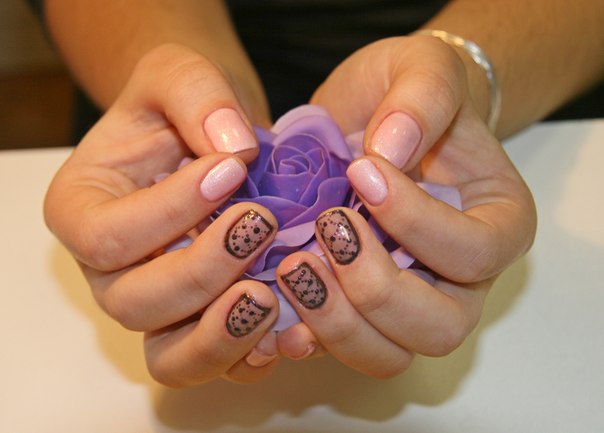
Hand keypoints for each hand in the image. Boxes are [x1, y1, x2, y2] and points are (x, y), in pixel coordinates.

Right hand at [44, 43, 282, 385]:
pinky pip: (216, 364)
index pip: (107, 235)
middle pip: (135, 303)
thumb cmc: (182, 106)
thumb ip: (196, 96)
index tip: (232, 171)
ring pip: (169, 355)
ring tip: (271, 293)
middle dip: (202, 271)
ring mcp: (156, 306)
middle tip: (261, 225)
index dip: (170, 211)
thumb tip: (232, 147)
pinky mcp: (200, 325)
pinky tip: (289, 330)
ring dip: (222, 334)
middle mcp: (110, 271)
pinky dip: (250, 358)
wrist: (210, 139)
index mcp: (82, 211)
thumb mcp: (178, 74)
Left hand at [273, 35, 535, 376]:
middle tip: (326, 230)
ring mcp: (412, 304)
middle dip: (374, 288)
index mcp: (498, 225)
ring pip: (388, 354)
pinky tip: (274, 303)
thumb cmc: (409, 95)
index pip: (473, 252)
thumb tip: (389, 152)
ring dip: (335, 320)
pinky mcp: (363, 313)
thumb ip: (420, 99)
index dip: (414, 222)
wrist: (376, 119)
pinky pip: (341, 348)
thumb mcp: (423, 68)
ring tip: (291, 264)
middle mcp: (463, 281)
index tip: (361, 172)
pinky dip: (305, 335)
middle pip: (438, 327)